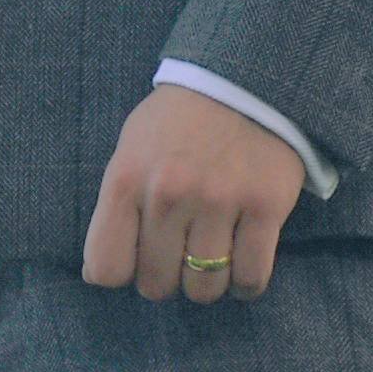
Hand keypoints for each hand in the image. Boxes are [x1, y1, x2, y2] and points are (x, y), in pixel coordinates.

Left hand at [82, 80, 302, 304]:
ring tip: (210, 261)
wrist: (243, 82)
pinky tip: (241, 267)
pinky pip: (252, 277)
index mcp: (126, 181)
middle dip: (165, 279)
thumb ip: (117, 206)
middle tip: (178, 258)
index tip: (135, 261)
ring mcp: (220, 202)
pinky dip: (246, 284)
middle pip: (157, 284)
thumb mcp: (130, 151)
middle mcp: (169, 195)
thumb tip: (106, 272)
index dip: (120, 274)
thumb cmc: (177, 123)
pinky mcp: (266, 207)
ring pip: (204, 289)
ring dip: (206, 284)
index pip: (106, 268)